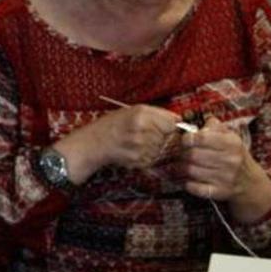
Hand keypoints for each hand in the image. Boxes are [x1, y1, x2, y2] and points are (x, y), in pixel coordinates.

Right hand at [56, 104, 180, 180]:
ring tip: (136, 144)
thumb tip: (178, 120)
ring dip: (153, 149)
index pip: (172, 122)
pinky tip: (133, 152)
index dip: (167, 126)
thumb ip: (155, 114)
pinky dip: (146, 158)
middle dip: (159, 138)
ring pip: (161, 149)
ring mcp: (140, 145)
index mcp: (141, 113)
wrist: (91, 144)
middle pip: (168, 136)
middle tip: (142, 137)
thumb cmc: (111, 126)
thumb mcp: (131, 112)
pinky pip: (152, 159)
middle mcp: (142, 128)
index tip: (161, 128)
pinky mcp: (137, 159)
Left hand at [182, 117, 250, 199]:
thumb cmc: (233, 155)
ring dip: (182, 168)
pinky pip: (194, 188)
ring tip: (182, 165)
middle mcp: (231, 160)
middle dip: (182, 153)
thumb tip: (197, 121)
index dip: (187, 138)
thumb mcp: (229, 137)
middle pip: (193, 155)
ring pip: (191, 170)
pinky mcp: (220, 192)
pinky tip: (188, 179)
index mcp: (232, 143)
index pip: (201, 138)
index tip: (184, 140)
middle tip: (181, 153)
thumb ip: (213, 126)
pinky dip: (187, 184)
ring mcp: (226, 178)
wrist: (249, 182)